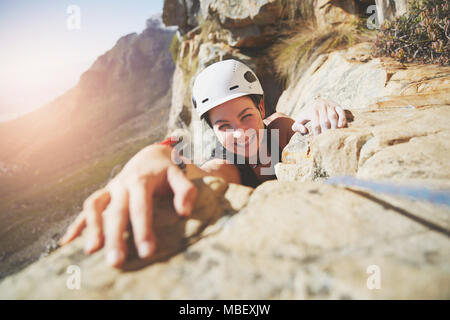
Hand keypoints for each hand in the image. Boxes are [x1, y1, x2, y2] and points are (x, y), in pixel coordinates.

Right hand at [58, 144, 197, 266]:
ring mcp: (110, 188)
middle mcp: (122, 184)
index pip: (141, 207)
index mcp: (142, 180)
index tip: (147, 252)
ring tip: (90, 251)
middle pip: (116, 212)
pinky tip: (67, 241)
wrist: (152, 153)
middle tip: (115, 262)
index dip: (143, 230)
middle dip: (114, 237)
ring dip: (92, 228)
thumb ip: (185, 191)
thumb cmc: (168, 169)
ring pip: (95, 206)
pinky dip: (77, 223)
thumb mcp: (181, 174)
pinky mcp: (104, 194)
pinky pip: (88, 207)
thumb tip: (184, 213)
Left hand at [291, 98, 346, 134]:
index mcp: (312, 110)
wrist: (316, 102)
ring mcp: (330, 105)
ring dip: (334, 127)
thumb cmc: (308, 115)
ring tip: (334, 134)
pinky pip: (341, 112)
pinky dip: (342, 119)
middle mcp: (321, 106)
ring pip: (333, 117)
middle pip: (325, 121)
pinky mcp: (337, 105)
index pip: (315, 124)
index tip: (318, 139)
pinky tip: (341, 127)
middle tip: (327, 139)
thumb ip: (297, 127)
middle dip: (326, 131)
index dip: (317, 133)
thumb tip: (304, 131)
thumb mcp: (300, 120)